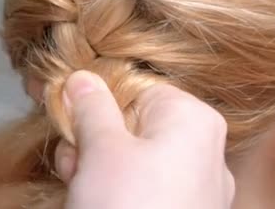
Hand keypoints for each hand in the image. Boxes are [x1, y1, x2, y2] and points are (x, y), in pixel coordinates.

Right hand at [55, 71, 234, 208]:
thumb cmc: (126, 206)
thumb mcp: (101, 149)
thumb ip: (91, 106)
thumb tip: (83, 78)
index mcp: (194, 121)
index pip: (138, 89)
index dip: (98, 101)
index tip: (69, 115)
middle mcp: (205, 152)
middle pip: (135, 125)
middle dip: (94, 139)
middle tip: (72, 157)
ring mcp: (198, 189)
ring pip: (137, 159)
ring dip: (99, 166)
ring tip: (79, 184)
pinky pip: (147, 189)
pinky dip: (119, 191)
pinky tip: (95, 201)